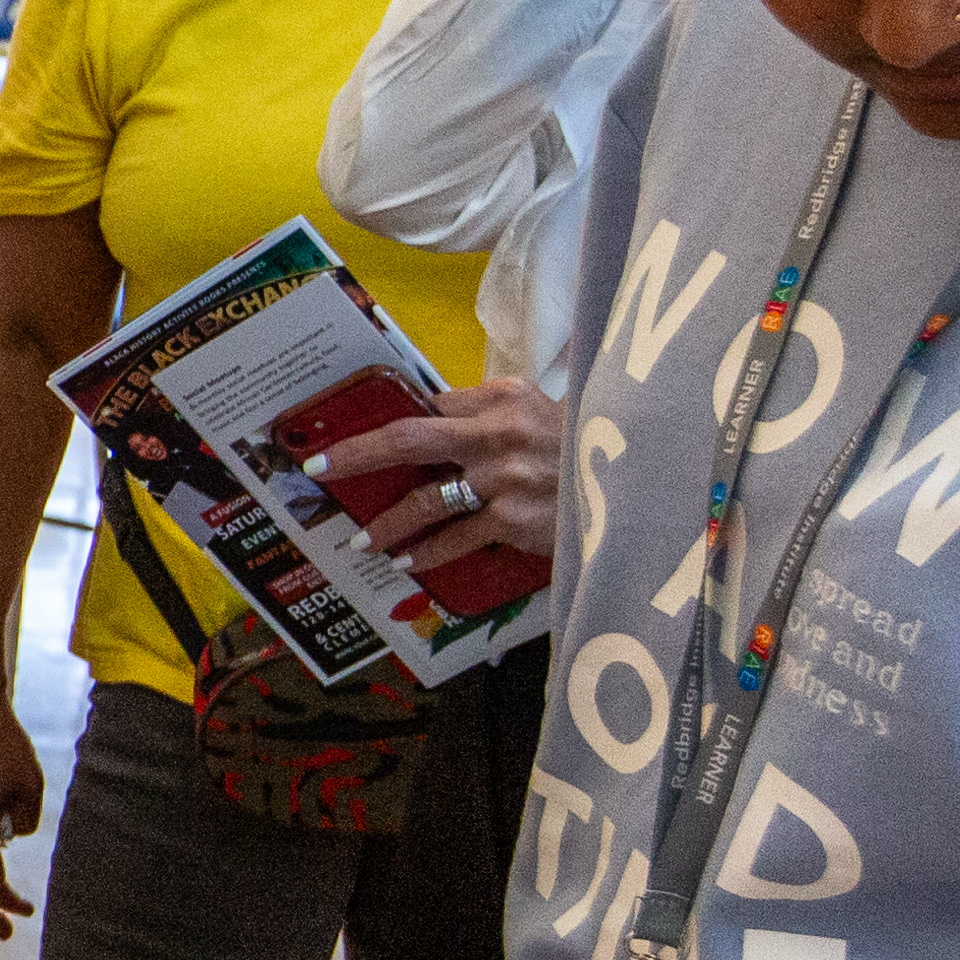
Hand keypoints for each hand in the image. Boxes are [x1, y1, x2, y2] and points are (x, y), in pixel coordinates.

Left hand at [326, 380, 564, 576]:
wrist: (641, 483)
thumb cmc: (583, 448)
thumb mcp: (540, 413)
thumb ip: (489, 417)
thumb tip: (431, 425)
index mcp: (501, 397)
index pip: (427, 407)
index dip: (383, 423)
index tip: (348, 436)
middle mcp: (498, 431)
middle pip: (408, 438)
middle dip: (355, 454)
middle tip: (318, 469)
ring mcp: (504, 477)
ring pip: (425, 499)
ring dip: (387, 523)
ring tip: (362, 540)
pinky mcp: (514, 519)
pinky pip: (454, 539)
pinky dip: (424, 553)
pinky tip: (405, 562)